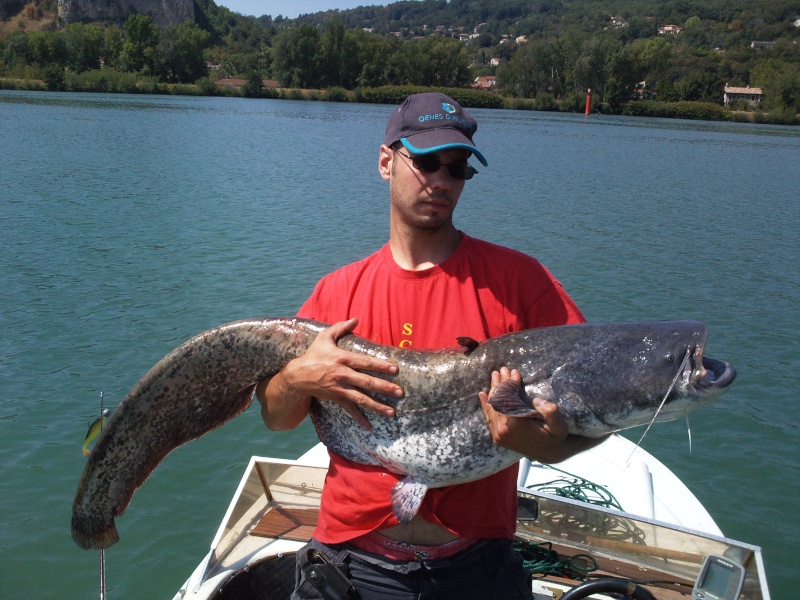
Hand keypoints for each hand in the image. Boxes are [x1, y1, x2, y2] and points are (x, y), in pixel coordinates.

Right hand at [261, 318, 402, 430]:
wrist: (298, 376)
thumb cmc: (314, 354)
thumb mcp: (324, 337)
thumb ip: (340, 327)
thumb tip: (356, 319)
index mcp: (342, 358)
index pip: (365, 362)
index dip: (380, 365)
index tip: (394, 369)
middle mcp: (343, 374)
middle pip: (367, 382)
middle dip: (384, 388)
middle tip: (399, 392)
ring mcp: (340, 388)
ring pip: (361, 398)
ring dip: (377, 406)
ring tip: (391, 412)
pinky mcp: (336, 398)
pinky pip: (349, 409)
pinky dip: (359, 418)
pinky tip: (369, 427)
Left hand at [479, 366, 570, 462]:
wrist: (550, 454)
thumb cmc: (554, 437)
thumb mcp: (558, 425)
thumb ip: (550, 412)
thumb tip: (537, 400)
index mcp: (515, 425)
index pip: (507, 399)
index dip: (508, 383)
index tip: (512, 372)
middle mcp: (502, 431)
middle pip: (497, 402)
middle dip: (499, 384)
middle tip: (503, 369)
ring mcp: (498, 435)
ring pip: (491, 408)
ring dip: (493, 391)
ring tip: (495, 375)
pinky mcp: (497, 437)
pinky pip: (488, 418)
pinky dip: (485, 405)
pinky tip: (483, 394)